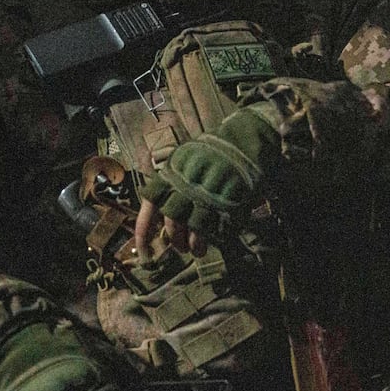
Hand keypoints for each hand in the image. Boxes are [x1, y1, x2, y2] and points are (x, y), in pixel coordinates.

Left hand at [136, 108, 276, 256]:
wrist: (245, 139)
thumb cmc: (211, 152)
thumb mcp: (184, 159)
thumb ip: (169, 183)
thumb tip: (158, 216)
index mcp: (173, 172)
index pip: (151, 205)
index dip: (144, 230)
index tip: (144, 248)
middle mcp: (188, 183)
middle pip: (174, 221)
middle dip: (175, 239)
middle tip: (180, 248)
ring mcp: (211, 192)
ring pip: (196, 228)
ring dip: (195, 244)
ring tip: (197, 251)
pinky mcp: (233, 199)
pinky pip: (220, 225)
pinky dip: (217, 236)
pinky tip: (216, 238)